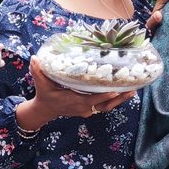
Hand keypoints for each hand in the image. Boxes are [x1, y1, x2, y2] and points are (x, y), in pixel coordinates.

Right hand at [18, 57, 136, 127]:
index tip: (115, 89)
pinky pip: (105, 105)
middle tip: (131, 87)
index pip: (92, 99)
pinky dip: (115, 100)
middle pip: (105, 104)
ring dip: (120, 99)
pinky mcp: (90, 109)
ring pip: (107, 106)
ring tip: (133, 90)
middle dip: (118, 96)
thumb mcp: (41, 83)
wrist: (46, 110)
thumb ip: (38, 71)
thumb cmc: (44, 95)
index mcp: (74, 101)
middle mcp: (84, 107)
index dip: (104, 95)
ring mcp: (88, 110)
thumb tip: (35, 58)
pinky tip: (126, 92)